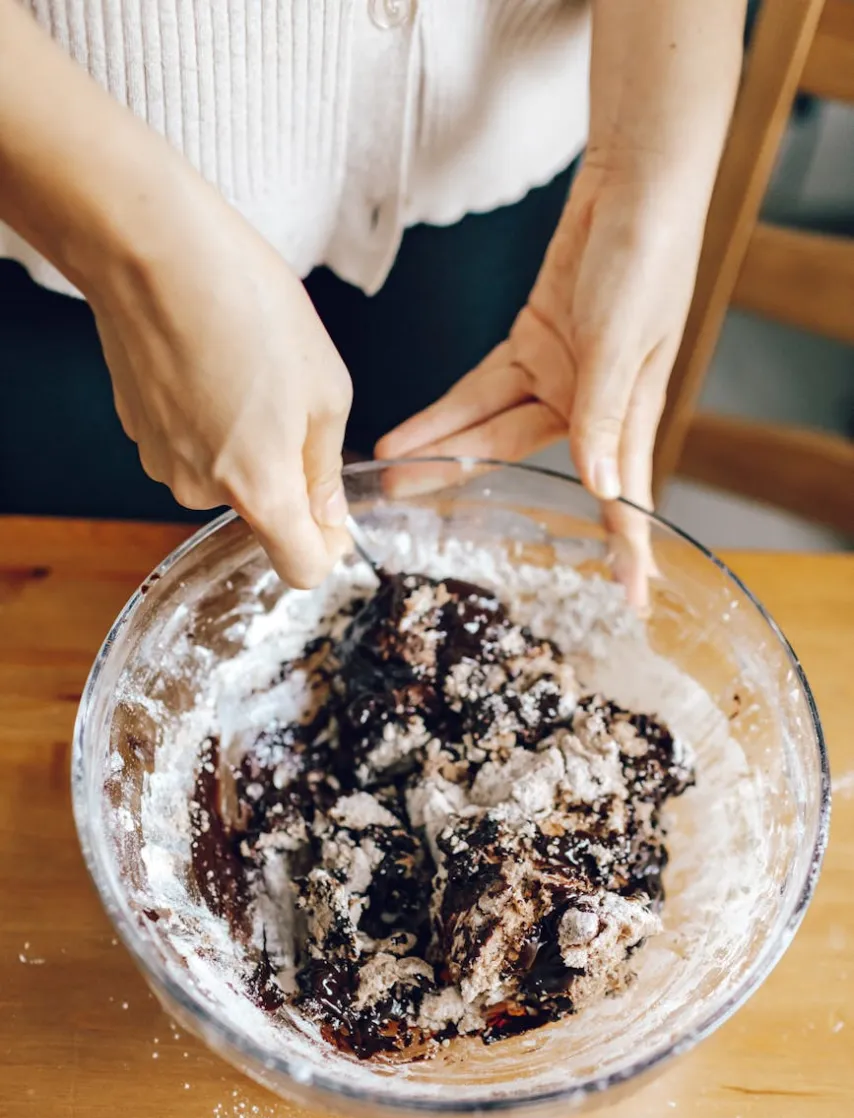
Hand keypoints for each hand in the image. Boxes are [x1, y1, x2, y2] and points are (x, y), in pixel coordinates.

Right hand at [88, 188, 351, 587]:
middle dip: (287, 474)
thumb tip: (329, 514)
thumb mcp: (325, 390)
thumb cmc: (249, 307)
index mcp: (260, 490)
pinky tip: (213, 365)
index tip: (335, 520)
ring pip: (226, 476)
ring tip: (250, 372)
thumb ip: (326, 468)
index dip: (327, 548)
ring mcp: (163, 463)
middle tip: (295, 402)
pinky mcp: (138, 432)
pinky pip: (192, 446)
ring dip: (247, 442)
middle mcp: (204, 492)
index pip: (301, 568)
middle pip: (263, 513)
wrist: (154, 251)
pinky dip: (210, 420)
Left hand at [376, 159, 707, 602]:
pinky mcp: (534, 341)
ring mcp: (559, 373)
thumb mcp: (626, 340)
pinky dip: (446, 410)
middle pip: (522, 460)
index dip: (629, 546)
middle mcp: (591, 402)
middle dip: (465, 483)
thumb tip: (601, 483)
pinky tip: (410, 433)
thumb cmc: (649, 255)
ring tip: (392, 474)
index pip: (625, 493)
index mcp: (629, 411)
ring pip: (489, 425)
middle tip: (418, 514)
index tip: (634, 596)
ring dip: (441, 447)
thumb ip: (606, 413)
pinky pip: (481, 387)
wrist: (637, 181)